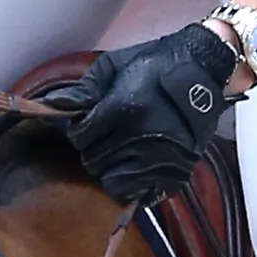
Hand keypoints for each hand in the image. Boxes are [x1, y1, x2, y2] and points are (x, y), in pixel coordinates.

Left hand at [44, 20, 242, 201]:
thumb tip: (53, 108)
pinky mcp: (178, 170)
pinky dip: (137, 185)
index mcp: (122, 109)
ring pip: (115, 182)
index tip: (88, 126)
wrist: (204, 68)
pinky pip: (144, 193)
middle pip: (94, 163)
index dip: (80, 132)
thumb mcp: (113, 66)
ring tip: (120, 153)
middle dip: (94, 151)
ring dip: (112, 169)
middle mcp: (141, 137)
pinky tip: (136, 170)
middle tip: (104, 139)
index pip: (81, 138)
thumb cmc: (155, 63)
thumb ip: (83, 89)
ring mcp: (161, 157)